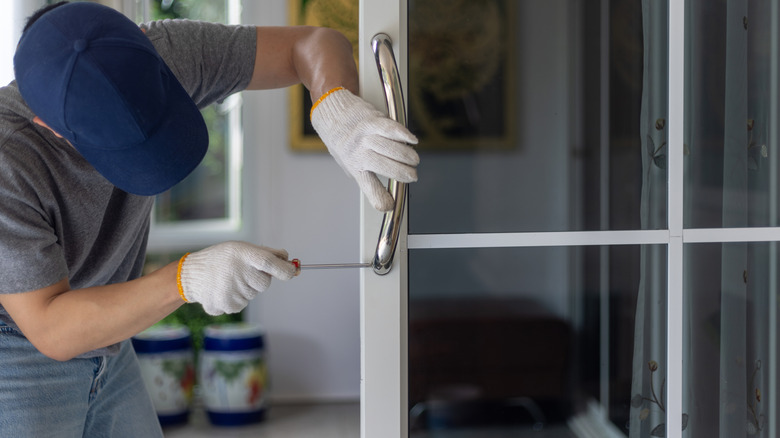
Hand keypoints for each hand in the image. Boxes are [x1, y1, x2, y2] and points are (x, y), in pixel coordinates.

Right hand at [178, 241, 296, 314]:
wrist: (192, 274)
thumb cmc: (222, 258)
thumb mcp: (242, 248)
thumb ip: (267, 253)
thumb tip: (287, 259)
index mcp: (243, 256)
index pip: (270, 263)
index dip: (284, 269)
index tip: (292, 271)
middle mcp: (238, 273)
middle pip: (264, 284)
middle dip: (259, 279)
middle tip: (243, 272)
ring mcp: (231, 291)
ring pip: (253, 295)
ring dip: (246, 289)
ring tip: (229, 280)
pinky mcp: (226, 306)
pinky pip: (242, 304)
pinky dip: (236, 298)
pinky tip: (224, 289)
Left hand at [311, 88, 419, 210]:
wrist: (330, 112)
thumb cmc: (342, 140)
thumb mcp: (349, 163)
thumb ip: (366, 176)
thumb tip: (386, 199)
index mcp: (353, 165)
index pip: (367, 185)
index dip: (379, 197)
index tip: (389, 205)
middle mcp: (358, 151)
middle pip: (384, 166)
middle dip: (403, 173)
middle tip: (413, 176)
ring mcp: (364, 135)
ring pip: (389, 148)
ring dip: (406, 156)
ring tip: (414, 160)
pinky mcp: (371, 120)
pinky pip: (389, 128)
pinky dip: (403, 135)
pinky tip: (412, 141)